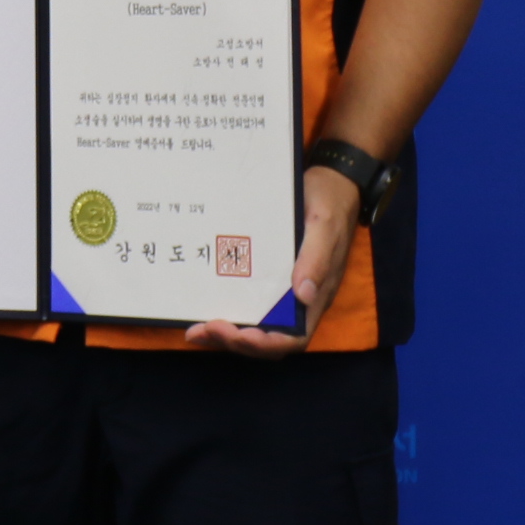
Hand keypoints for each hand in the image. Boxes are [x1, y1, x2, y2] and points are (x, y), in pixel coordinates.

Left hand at [187, 166, 358, 355]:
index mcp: (316, 294)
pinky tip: (201, 305)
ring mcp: (282, 287)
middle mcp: (299, 298)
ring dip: (226, 332)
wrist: (329, 180)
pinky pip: (247, 300)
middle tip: (201, 330)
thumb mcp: (324, 225)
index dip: (266, 344)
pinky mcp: (267, 273)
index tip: (238, 335)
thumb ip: (316, 258)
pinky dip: (226, 309)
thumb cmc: (327, 202)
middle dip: (235, 341)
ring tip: (195, 330)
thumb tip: (304, 294)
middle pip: (269, 338)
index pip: (295, 337)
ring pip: (255, 324)